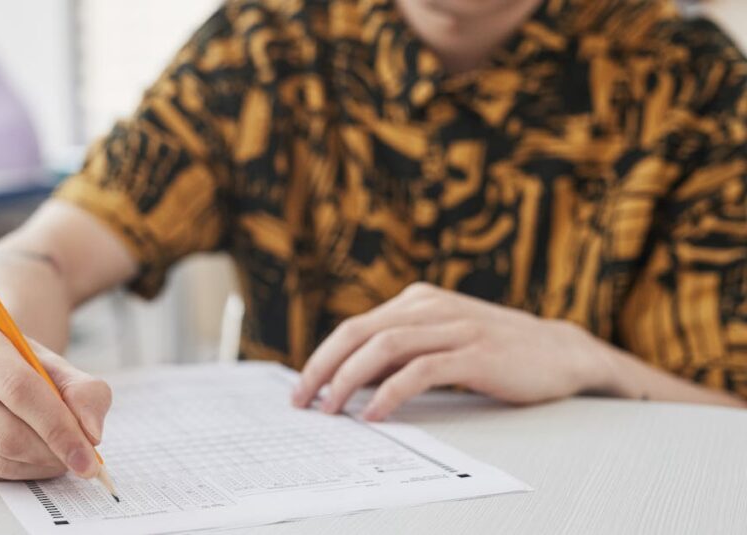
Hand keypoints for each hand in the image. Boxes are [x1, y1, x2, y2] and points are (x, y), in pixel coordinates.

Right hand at [0, 322, 111, 479]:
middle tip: (81, 460)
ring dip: (38, 465)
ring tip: (59, 455)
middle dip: (52, 452)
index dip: (58, 427)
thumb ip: (86, 393)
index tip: (89, 453)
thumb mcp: (59, 367)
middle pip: (5, 432)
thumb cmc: (23, 365)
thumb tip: (91, 433)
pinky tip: (31, 456)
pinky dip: (18, 472)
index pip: (19, 390)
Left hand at [292, 283, 615, 419]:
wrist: (562, 351)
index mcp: (417, 300)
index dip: (322, 357)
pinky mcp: (476, 353)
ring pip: (383, 348)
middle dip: (322, 368)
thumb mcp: (441, 339)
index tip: (302, 388)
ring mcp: (454, 327)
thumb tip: (351, 379)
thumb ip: (401, 351)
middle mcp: (430, 306)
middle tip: (302, 400)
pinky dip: (390, 394)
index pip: (354, 327)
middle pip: (358, 333)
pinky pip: (420, 371)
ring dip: (349, 381)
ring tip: (331, 409)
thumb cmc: (496, 350)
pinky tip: (375, 414)